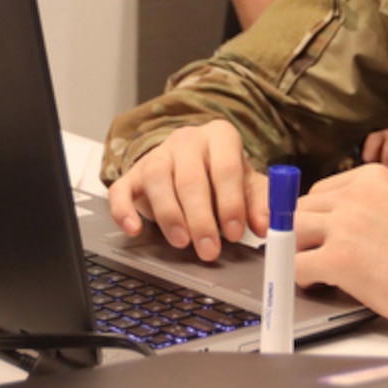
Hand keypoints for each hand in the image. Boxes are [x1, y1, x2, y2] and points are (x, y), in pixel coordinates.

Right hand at [107, 119, 268, 261]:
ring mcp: (157, 154)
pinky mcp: (133, 173)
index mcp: (220, 137)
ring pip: (157, 179)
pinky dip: (124, 210)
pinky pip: (121, 188)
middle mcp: (187, 140)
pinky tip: (134, 229)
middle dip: (200, 218)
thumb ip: (259, 202)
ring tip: (181, 241)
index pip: (226, 167)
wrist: (193, 162)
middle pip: (190, 177)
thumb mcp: (248, 183)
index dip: (230, 202)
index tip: (234, 233)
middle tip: (209, 250)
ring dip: (169, 214)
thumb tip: (265, 225)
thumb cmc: (222, 175)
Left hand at [293, 163, 387, 326]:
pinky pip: (297, 263)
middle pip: (303, 207)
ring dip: (299, 250)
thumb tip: (324, 218)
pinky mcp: (338, 258)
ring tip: (315, 265)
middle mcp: (355, 195)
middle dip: (306, 231)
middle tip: (317, 251)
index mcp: (372, 176)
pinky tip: (319, 282)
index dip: (320, 215)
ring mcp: (345, 225)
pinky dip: (301, 276)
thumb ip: (363, 204)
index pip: (322, 190)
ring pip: (293, 230)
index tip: (327, 232)